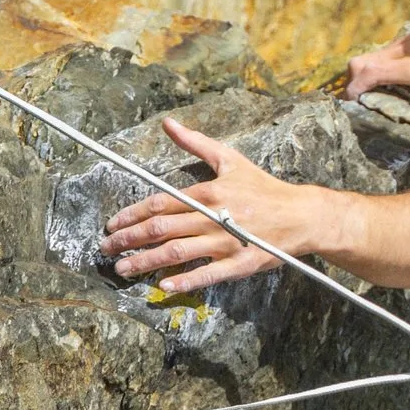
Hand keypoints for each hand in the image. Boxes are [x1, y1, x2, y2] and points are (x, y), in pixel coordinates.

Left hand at [99, 117, 324, 293]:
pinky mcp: (240, 263)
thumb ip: (196, 143)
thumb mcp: (231, 159)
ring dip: (146, 261)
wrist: (301, 215)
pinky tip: (163, 286)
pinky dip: (185, 280)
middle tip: (107, 249)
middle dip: (130, 239)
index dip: (133, 214)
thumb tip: (168, 123)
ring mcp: (227, 242)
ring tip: (123, 269)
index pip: (161, 203)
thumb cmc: (264, 187)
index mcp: (209, 192)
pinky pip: (208, 274)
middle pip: (162, 228)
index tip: (113, 224)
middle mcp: (214, 217)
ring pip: (177, 252)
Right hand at [342, 22, 409, 161]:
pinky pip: (385, 50)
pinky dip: (379, 65)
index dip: (353, 88)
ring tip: (372, 96)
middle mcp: (405, 52)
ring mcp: (409, 41)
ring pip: (372, 55)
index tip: (351, 106)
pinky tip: (392, 81)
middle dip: (353, 83)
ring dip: (366, 73)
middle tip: (359, 105)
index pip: (369, 73)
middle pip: (360, 62)